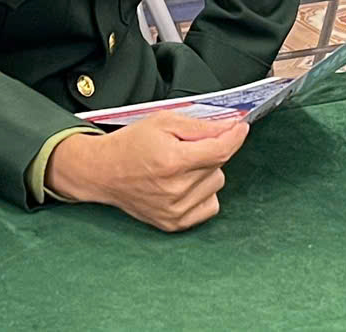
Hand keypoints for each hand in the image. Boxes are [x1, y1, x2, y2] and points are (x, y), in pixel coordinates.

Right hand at [44, 112, 247, 231]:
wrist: (104, 172)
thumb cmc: (131, 145)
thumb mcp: (163, 121)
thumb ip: (200, 126)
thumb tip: (232, 126)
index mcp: (172, 162)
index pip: (221, 150)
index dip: (235, 136)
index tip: (240, 128)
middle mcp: (175, 190)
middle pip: (219, 165)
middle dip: (210, 151)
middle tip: (187, 147)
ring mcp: (175, 210)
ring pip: (216, 184)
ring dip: (206, 173)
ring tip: (180, 167)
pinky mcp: (175, 223)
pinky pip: (210, 206)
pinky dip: (203, 193)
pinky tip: (184, 185)